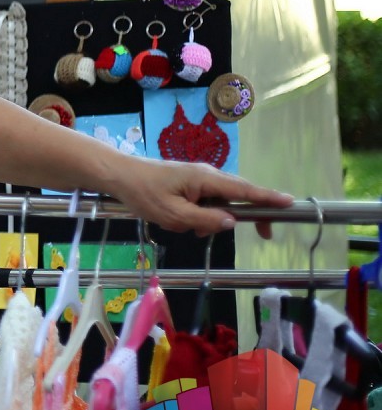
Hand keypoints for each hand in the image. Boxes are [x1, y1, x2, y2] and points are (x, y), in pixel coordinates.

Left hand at [109, 157, 291, 238]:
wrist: (119, 175)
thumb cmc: (144, 193)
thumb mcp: (174, 215)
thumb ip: (205, 220)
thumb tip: (232, 222)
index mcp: (206, 179)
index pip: (245, 190)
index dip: (268, 198)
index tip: (290, 203)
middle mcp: (207, 175)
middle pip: (239, 195)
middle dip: (249, 215)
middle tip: (264, 234)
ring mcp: (198, 178)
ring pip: (220, 201)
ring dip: (213, 218)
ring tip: (189, 228)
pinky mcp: (189, 183)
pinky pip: (205, 201)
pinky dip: (201, 215)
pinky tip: (183, 224)